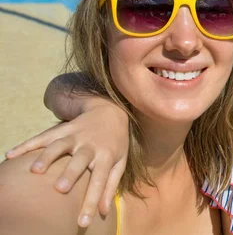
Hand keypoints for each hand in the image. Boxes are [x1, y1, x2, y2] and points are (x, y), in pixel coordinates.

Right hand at [5, 98, 128, 226]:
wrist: (110, 112)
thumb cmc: (114, 143)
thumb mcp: (120, 162)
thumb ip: (111, 185)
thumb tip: (103, 211)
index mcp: (106, 156)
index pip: (100, 181)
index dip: (92, 202)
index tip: (83, 222)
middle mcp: (90, 145)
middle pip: (79, 160)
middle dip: (69, 173)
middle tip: (59, 188)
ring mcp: (75, 135)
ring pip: (60, 145)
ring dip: (47, 156)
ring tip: (34, 171)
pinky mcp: (62, 129)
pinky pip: (43, 137)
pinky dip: (27, 145)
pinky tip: (11, 155)